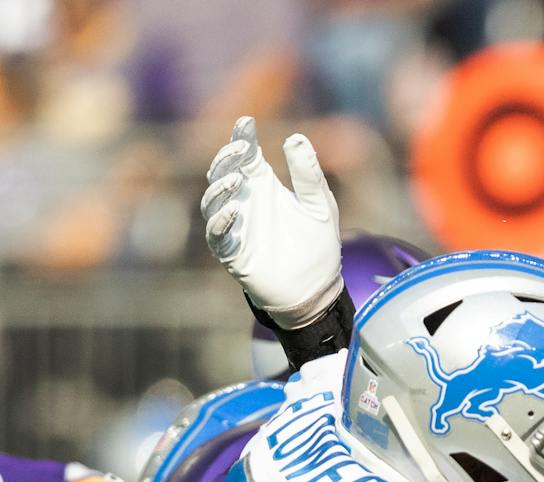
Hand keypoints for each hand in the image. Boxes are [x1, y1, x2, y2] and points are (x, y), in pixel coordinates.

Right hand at [201, 116, 342, 328]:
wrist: (318, 287)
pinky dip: (221, 222)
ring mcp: (236, 226)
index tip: (247, 122)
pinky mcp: (232, 252)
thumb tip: (296, 138)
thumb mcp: (320, 205)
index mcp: (264, 185)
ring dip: (221, 187)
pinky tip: (235, 212)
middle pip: (223, 172)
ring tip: (238, 179)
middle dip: (228, 158)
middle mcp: (245, 201)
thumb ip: (308, 174)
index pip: (246, 155)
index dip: (242, 137)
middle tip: (243, 148)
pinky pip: (217, 235)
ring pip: (213, 201)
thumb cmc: (317, 244)